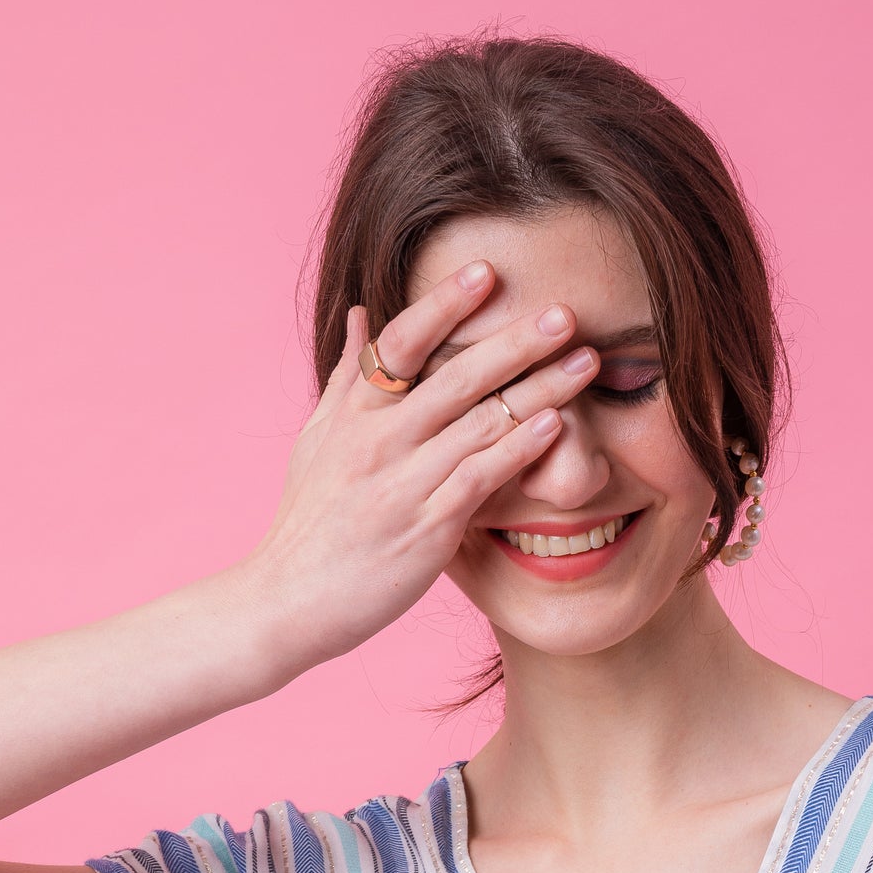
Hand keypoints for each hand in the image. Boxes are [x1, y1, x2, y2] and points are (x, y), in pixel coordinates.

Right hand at [235, 261, 597, 671]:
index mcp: (354, 414)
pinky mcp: (425, 530)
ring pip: (479, 423)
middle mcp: (377, 441)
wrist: (287, 601)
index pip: (401, 343)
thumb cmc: (308, 525)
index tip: (486, 271)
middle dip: (514, 341)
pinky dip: (518, 450)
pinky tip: (554, 426)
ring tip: (585, 363)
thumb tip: (359, 313)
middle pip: (455, 376)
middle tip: (566, 313)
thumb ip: (347, 379)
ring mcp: (402, 484)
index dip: (443, 304)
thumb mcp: (316, 442)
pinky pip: (478, 479)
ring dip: (537, 391)